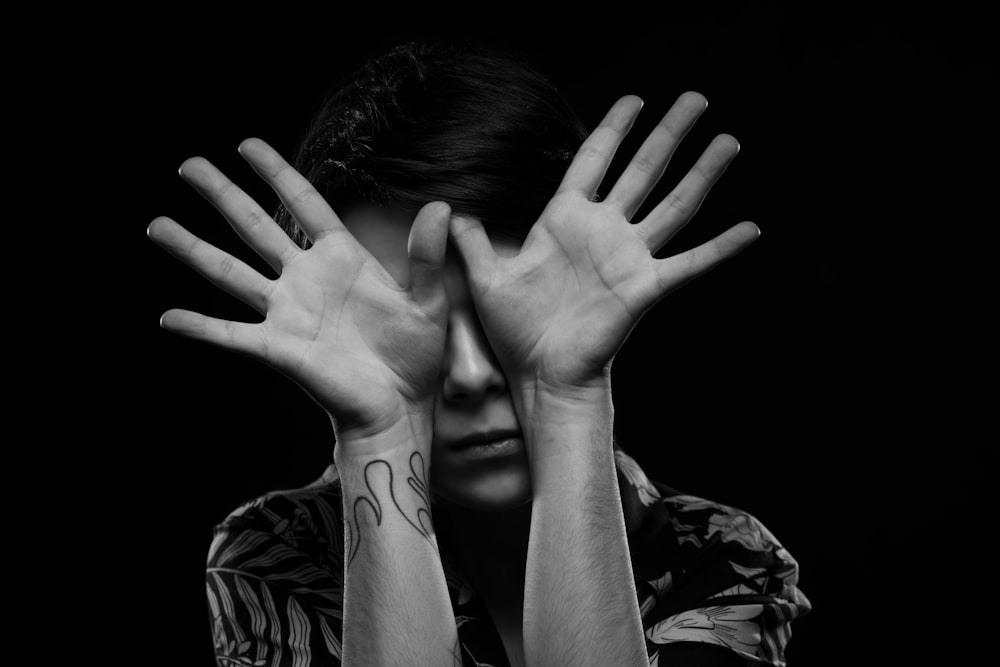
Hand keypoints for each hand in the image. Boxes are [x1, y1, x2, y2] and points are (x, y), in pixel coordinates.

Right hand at [149, 139, 449, 448]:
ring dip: (193, 249)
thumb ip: (426, 256)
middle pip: (255, 226)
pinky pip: (230, 334)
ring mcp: (287, 312)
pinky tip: (167, 317)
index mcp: (341, 259)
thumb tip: (442, 206)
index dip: (276, 172)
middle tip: (188, 165)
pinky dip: (200, 327)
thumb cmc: (413, 355)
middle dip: (222, 195)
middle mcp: (306, 279)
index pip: (303, 204)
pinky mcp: (278, 349)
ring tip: (156, 224)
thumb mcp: (426, 301)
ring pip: (230, 273)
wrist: (399, 407)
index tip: (247, 145)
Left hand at [449, 92, 758, 399]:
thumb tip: (449, 207)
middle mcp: (604, 231)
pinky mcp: (646, 288)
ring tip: (729, 140)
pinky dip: (721, 247)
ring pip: (675, 204)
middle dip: (669, 133)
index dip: (614, 129)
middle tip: (696, 99)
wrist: (541, 375)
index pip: (594, 161)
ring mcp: (629, 257)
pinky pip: (691, 262)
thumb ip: (472, 240)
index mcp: (566, 221)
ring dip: (703, 173)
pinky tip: (751, 228)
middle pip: (643, 170)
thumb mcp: (486, 278)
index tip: (634, 99)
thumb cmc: (515, 331)